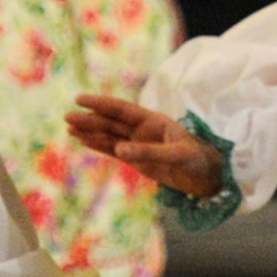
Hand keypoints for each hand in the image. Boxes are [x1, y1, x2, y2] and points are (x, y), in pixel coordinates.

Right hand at [66, 92, 224, 196]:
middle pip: (111, 122)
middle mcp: (143, 130)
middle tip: (67, 117)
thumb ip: (149, 152)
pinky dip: (99, 147)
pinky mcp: (138, 161)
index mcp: (154, 120)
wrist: (209, 177)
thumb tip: (120, 150)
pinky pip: (114, 151)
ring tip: (69, 128)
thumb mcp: (178, 154)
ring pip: (110, 136)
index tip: (81, 99)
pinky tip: (84, 142)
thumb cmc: (199, 159)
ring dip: (90, 132)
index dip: (101, 104)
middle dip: (90, 119)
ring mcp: (139, 145)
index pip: (121, 109)